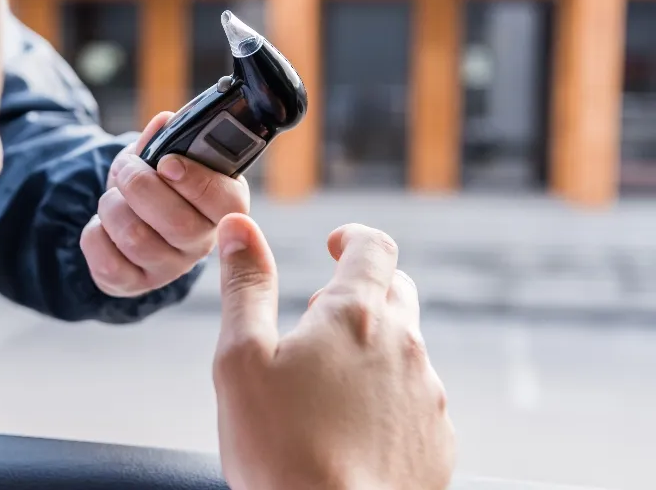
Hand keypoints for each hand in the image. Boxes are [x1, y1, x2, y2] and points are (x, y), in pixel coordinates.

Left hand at [80, 111, 249, 297]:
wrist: (128, 217)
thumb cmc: (155, 185)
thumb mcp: (160, 156)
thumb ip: (164, 139)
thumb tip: (164, 122)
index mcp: (222, 206)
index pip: (228, 203)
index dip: (197, 182)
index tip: (167, 163)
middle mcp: (202, 243)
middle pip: (178, 223)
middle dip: (140, 186)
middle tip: (127, 169)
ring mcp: (169, 268)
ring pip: (137, 239)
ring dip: (112, 207)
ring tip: (113, 197)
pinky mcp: (135, 285)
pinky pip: (108, 263)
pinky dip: (95, 235)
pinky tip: (103, 225)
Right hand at [213, 216, 455, 489]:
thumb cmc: (278, 447)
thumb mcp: (241, 358)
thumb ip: (244, 286)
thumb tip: (238, 228)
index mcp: (356, 317)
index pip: (375, 248)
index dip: (354, 238)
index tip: (335, 246)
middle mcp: (405, 347)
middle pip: (397, 293)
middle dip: (362, 292)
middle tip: (320, 320)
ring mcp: (427, 396)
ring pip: (406, 350)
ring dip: (373, 349)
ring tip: (327, 387)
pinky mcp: (438, 441)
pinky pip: (416, 400)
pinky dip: (388, 398)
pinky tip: (352, 429)